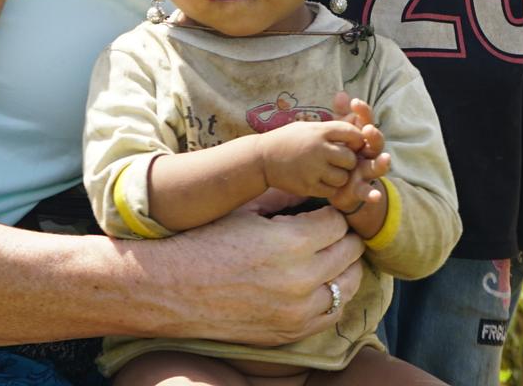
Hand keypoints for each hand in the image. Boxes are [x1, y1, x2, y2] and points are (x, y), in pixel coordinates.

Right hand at [138, 201, 366, 345]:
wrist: (172, 288)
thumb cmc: (206, 242)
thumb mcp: (247, 211)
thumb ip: (286, 200)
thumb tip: (316, 190)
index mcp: (291, 243)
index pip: (339, 223)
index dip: (334, 212)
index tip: (326, 209)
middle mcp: (301, 280)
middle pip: (350, 252)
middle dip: (344, 236)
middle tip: (332, 229)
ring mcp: (297, 312)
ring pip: (348, 285)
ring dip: (344, 267)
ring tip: (331, 255)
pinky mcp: (289, 332)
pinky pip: (331, 314)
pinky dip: (332, 296)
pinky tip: (322, 282)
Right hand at [259, 119, 367, 198]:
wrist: (262, 158)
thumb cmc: (288, 140)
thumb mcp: (308, 127)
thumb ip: (331, 128)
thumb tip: (357, 123)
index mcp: (319, 131)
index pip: (352, 134)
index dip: (357, 140)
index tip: (353, 144)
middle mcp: (318, 149)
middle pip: (350, 159)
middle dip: (349, 161)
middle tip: (341, 162)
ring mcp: (313, 169)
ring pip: (343, 178)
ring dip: (340, 177)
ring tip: (332, 172)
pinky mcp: (307, 186)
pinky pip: (331, 191)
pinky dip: (330, 188)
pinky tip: (322, 181)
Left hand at [326, 93, 390, 218]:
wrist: (341, 187)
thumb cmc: (342, 155)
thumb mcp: (340, 136)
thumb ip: (341, 117)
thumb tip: (341, 93)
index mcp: (362, 139)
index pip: (366, 122)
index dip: (363, 112)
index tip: (355, 102)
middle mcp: (368, 154)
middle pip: (375, 143)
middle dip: (374, 136)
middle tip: (369, 130)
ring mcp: (367, 171)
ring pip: (377, 166)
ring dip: (382, 163)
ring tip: (385, 159)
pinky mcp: (362, 189)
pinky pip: (369, 191)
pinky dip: (373, 195)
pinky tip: (375, 196)